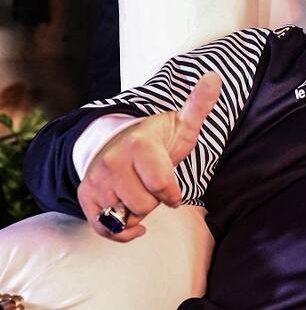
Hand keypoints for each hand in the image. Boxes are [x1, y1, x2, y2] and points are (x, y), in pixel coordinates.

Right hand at [77, 72, 221, 241]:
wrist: (119, 142)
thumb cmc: (159, 139)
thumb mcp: (182, 123)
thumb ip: (199, 105)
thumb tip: (215, 78)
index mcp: (139, 143)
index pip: (161, 185)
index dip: (172, 191)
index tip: (172, 184)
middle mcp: (113, 160)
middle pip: (144, 204)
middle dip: (154, 200)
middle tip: (151, 184)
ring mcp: (97, 178)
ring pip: (125, 217)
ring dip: (137, 212)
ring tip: (138, 191)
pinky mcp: (86, 195)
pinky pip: (104, 229)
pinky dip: (121, 231)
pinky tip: (130, 219)